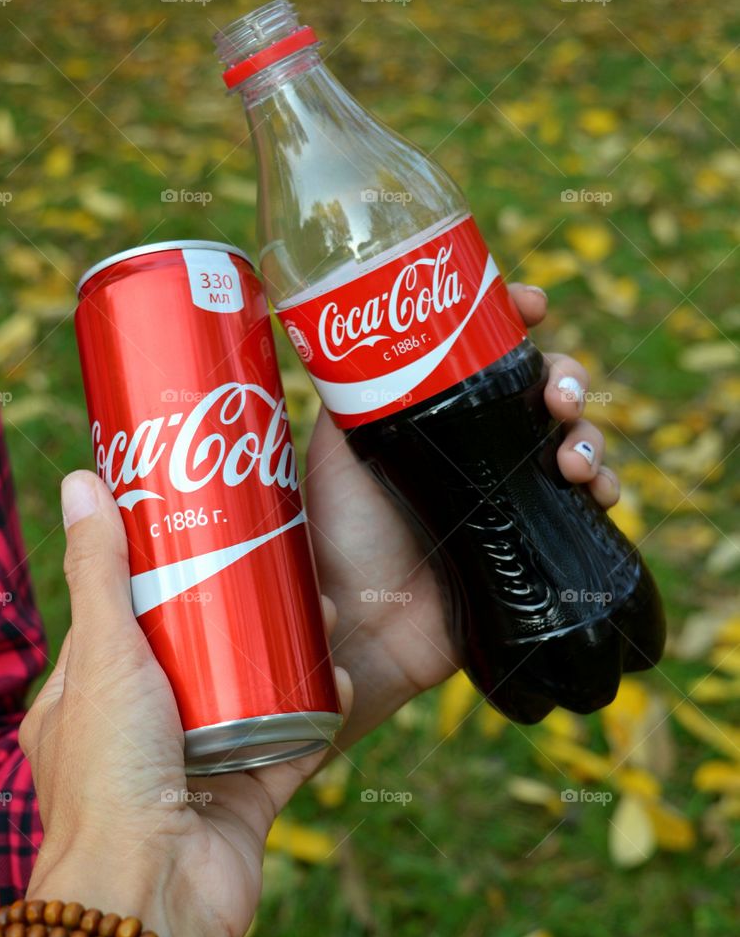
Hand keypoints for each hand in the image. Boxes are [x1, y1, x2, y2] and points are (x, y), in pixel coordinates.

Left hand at [20, 472, 350, 936]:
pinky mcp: (246, 803)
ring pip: (249, 699)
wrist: (154, 898)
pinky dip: (317, 717)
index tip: (200, 529)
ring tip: (324, 607)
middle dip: (238, 613)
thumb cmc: (111, 776)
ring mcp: (193, 771)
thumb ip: (99, 572)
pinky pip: (290, 747)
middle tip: (281, 560)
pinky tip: (343, 677)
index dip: (155, 575)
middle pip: (194, 656)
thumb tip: (81, 481)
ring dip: (286, 660)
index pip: (118, 622)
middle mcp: (137, 737)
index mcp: (85, 703)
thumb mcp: (103, 654)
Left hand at [304, 284, 620, 745]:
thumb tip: (347, 320)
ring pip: (573, 439)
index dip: (514, 319)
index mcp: (434, 418)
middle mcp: (475, 450)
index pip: (486, 353)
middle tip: (556, 395)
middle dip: (565, 375)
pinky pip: (586, 505)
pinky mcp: (533, 544)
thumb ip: (347, 392)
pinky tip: (594, 491)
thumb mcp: (333, 452)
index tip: (533, 304)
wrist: (358, 631)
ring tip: (568, 455)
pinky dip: (603, 487)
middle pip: (541, 388)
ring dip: (588, 432)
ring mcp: (507, 497)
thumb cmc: (333, 541)